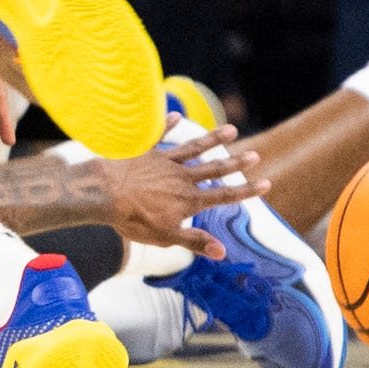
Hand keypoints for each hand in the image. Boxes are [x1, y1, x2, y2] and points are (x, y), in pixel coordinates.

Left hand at [90, 124, 268, 255]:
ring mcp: (163, 161)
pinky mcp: (144, 151)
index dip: (246, 191)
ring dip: (213, 139)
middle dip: (236, 162)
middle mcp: (181, 177)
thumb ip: (194, 242)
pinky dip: (169, 125)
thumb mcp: (165, 238)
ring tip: (231, 129)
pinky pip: (160, 134)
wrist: (102, 193)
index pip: (224, 195)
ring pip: (194, 148)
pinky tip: (178, 115)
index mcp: (188, 200)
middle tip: (256, 154)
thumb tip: (224, 252)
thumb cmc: (132, 219)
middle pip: (214, 168)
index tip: (266, 183)